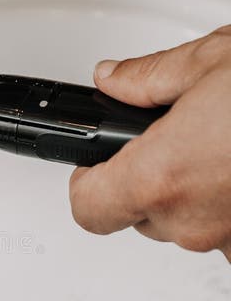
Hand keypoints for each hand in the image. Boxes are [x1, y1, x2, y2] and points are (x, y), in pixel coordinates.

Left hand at [69, 27, 230, 260]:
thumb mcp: (213, 60)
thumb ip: (148, 77)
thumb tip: (114, 80)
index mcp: (163, 175)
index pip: (87, 207)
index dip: (84, 182)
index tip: (92, 164)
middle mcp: (192, 220)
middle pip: (137, 214)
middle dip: (147, 176)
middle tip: (175, 136)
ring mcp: (229, 240)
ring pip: (184, 223)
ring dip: (193, 191)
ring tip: (224, 145)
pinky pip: (225, 230)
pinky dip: (229, 203)